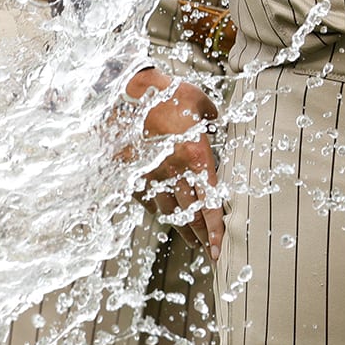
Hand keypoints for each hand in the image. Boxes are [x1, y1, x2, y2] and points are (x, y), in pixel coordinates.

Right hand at [114, 67, 224, 253]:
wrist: (125, 93)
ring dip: (184, 230)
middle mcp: (176, 171)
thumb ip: (212, 116)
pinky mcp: (135, 174)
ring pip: (171, 212)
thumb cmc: (165, 94)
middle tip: (211, 251)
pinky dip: (162, 213)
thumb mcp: (199, 102)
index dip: (215, 227)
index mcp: (196, 156)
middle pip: (192, 213)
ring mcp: (154, 174)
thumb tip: (216, 122)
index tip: (218, 245)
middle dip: (202, 236)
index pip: (210, 200)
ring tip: (194, 242)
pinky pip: (151, 201)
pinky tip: (169, 219)